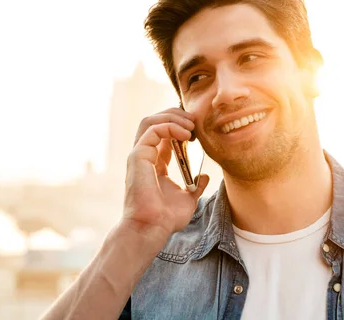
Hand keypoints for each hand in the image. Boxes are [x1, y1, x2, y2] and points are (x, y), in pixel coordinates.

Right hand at [123, 107, 209, 239]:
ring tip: (190, 125)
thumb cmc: (166, 218)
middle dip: (175, 116)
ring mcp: (139, 155)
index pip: (164, 135)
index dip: (180, 126)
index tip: (198, 131)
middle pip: (155, 122)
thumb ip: (196, 186)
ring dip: (172, 117)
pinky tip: (186, 135)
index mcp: (155, 164)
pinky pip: (152, 129)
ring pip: (150, 121)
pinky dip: (170, 126)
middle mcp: (145, 156)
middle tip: (194, 121)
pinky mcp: (137, 155)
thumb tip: (205, 177)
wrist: (153, 227)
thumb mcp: (188, 199)